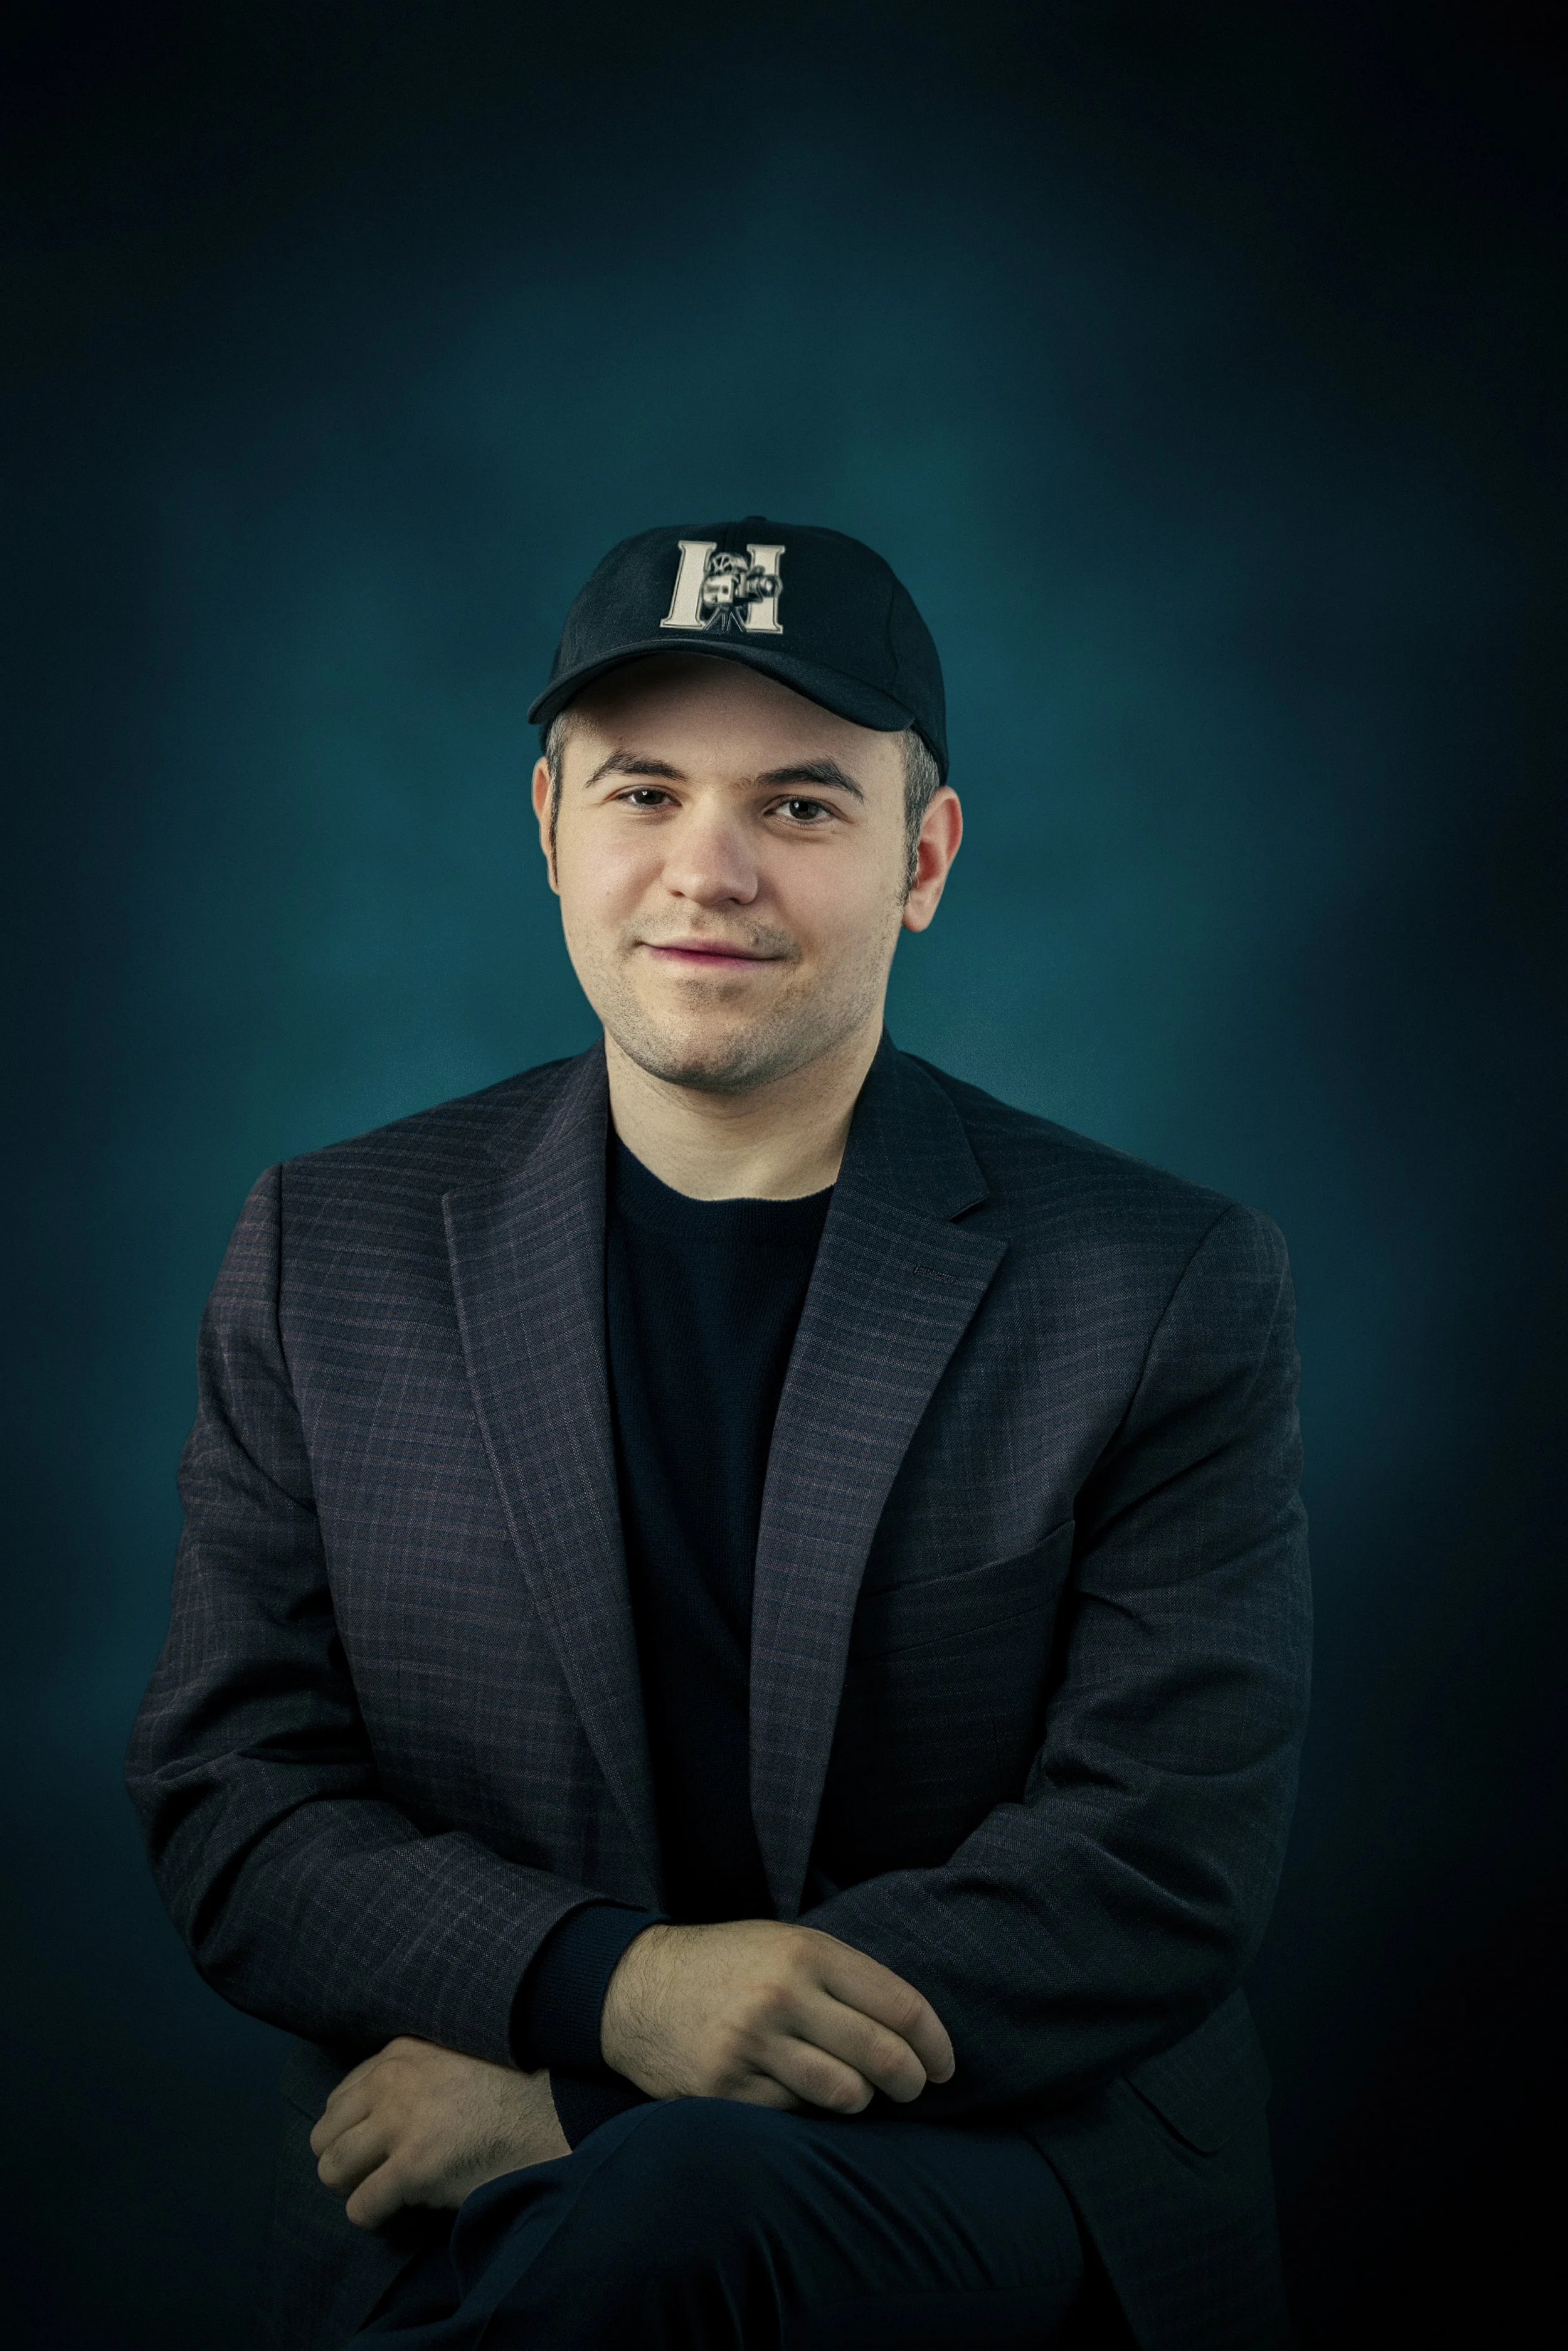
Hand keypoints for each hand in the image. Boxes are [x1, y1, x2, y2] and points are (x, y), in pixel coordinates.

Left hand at [310, 2036, 568, 2230]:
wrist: (555, 2115)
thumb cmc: (513, 2091)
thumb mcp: (454, 2060)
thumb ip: (413, 2076)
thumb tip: (377, 2116)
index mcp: (399, 2053)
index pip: (340, 2098)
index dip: (353, 2131)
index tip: (375, 2149)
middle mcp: (391, 2081)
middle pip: (324, 2135)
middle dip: (344, 2161)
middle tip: (374, 2176)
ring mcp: (401, 2124)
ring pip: (331, 2170)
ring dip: (353, 2189)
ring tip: (383, 2194)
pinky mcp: (414, 2167)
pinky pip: (361, 2206)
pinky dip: (372, 2218)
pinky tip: (398, 2214)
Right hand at [600, 1920, 954, 2114]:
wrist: (637, 1987)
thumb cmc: (729, 1965)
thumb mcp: (786, 1945)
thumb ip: (845, 1978)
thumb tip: (913, 2032)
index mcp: (807, 1953)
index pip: (901, 2006)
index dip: (935, 2044)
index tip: (945, 2067)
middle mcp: (782, 1996)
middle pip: (883, 2055)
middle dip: (911, 2082)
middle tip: (912, 2088)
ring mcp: (751, 2044)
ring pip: (845, 2095)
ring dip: (861, 2101)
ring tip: (854, 2092)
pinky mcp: (724, 2089)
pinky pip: (794, 2116)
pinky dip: (805, 2112)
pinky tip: (794, 2094)